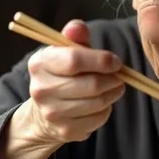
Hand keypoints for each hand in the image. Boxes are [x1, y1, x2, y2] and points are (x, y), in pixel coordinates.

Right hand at [17, 19, 124, 144]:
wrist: (44, 112)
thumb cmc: (62, 74)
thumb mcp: (65, 51)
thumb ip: (75, 37)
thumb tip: (77, 27)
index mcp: (40, 64)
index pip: (74, 60)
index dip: (101, 60)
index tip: (116, 62)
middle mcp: (41, 89)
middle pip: (91, 84)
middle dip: (112, 79)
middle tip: (118, 76)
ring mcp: (52, 113)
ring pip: (97, 103)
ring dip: (113, 94)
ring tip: (113, 88)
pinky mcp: (65, 131)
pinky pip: (98, 119)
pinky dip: (106, 110)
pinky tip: (100, 104)